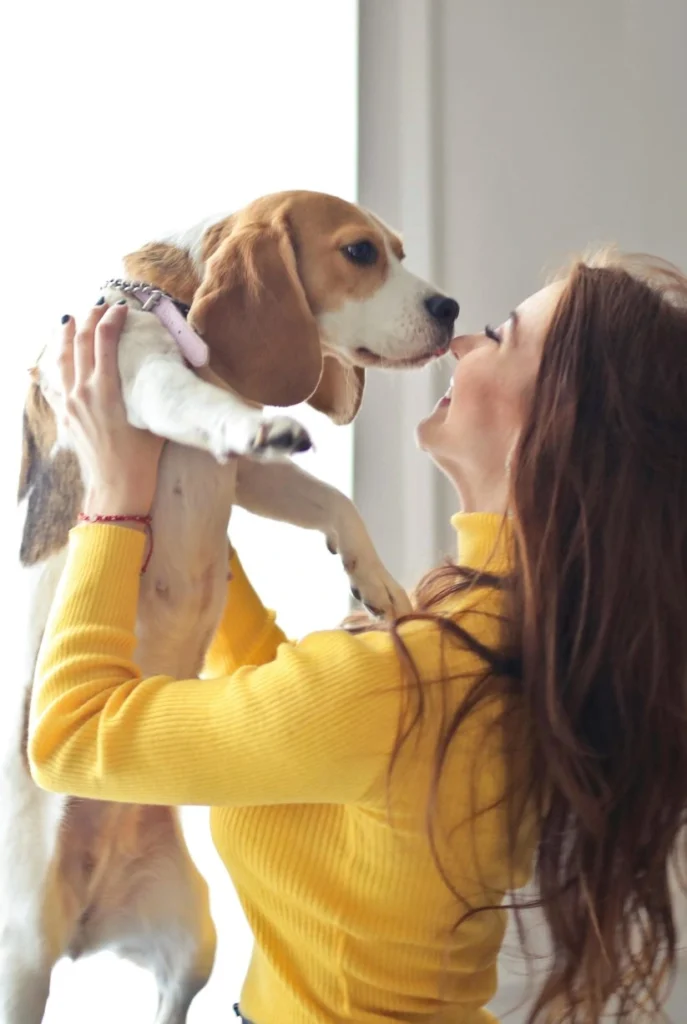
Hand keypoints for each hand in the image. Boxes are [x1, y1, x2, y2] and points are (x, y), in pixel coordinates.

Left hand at [59, 301, 164, 516]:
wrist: (117, 486)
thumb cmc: (141, 457)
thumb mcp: (152, 417)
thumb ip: (153, 391)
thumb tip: (169, 370)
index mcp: (105, 388)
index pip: (104, 339)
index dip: (111, 319)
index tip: (120, 308)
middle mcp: (82, 391)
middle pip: (80, 342)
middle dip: (88, 319)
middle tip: (97, 306)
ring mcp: (70, 403)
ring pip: (60, 359)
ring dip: (65, 336)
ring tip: (69, 321)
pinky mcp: (65, 416)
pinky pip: (52, 385)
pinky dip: (52, 368)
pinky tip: (52, 361)